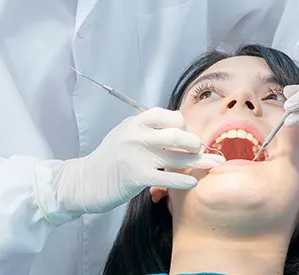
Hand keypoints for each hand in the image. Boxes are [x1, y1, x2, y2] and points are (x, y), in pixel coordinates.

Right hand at [48, 109, 224, 215]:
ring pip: (178, 157)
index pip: (167, 115)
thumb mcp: (124, 135)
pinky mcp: (137, 176)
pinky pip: (168, 177)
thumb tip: (178, 127)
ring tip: (214, 165)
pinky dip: (184, 180)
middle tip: (202, 151)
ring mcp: (137, 156)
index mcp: (135, 122)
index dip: (182, 124)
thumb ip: (146, 130)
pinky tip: (193, 183)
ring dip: (200, 162)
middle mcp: (137, 135)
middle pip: (178, 134)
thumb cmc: (109, 160)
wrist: (84, 182)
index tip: (187, 135)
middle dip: (195, 143)